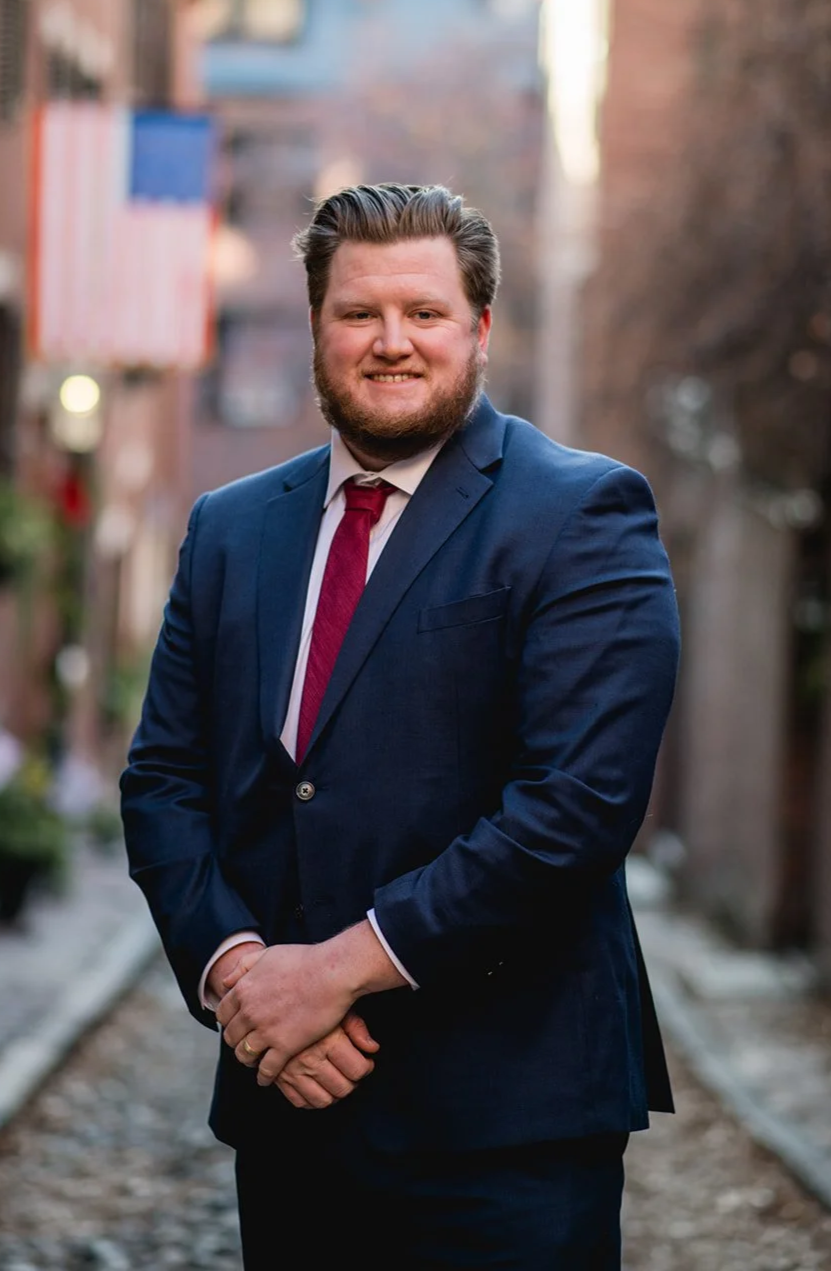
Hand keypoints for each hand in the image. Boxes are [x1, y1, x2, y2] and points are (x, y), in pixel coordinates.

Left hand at [217, 922, 405, 1085]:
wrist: (333, 973)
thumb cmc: (305, 960)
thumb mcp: (268, 954)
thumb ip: (243, 966)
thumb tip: (225, 982)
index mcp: (244, 989)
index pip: (222, 1014)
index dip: (228, 1021)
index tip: (236, 1025)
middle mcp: (249, 1012)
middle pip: (231, 1036)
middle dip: (236, 1042)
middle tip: (245, 1044)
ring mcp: (266, 1031)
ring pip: (244, 1055)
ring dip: (247, 1060)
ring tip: (254, 1061)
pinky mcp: (285, 1046)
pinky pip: (267, 1069)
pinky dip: (264, 1076)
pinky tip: (266, 1078)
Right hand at [275, 1011, 379, 1109]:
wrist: (269, 1000)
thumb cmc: (308, 1001)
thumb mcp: (335, 1006)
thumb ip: (357, 1027)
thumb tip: (372, 1048)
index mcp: (327, 1041)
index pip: (357, 1070)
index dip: (366, 1068)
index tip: (365, 1063)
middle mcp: (310, 1059)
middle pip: (342, 1088)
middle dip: (352, 1083)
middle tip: (352, 1073)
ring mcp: (293, 1071)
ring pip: (322, 1100)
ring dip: (333, 1095)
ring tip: (336, 1080)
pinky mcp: (278, 1078)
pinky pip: (299, 1102)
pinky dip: (311, 1100)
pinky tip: (317, 1086)